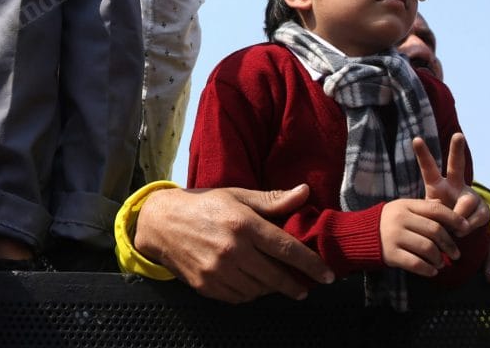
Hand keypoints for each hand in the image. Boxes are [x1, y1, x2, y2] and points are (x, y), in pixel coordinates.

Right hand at [133, 184, 333, 302]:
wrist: (161, 223)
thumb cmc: (204, 204)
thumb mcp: (237, 195)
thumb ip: (272, 200)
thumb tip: (305, 192)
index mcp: (243, 224)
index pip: (286, 249)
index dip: (311, 265)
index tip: (328, 276)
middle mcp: (232, 250)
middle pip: (276, 276)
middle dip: (296, 284)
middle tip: (306, 287)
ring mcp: (218, 271)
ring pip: (259, 290)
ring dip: (272, 288)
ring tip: (277, 281)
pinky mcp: (207, 286)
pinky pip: (239, 297)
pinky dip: (251, 293)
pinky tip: (253, 283)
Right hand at [379, 198, 468, 276]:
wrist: (359, 235)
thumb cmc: (387, 222)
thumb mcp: (402, 208)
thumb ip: (423, 208)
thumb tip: (447, 209)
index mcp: (406, 206)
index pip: (436, 210)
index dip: (454, 219)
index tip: (465, 229)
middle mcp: (400, 219)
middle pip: (434, 230)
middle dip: (449, 244)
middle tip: (455, 254)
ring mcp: (394, 237)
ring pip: (428, 248)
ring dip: (439, 258)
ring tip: (441, 263)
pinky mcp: (390, 254)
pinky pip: (415, 263)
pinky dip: (427, 269)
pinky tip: (431, 271)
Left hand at [415, 134, 489, 235]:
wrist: (457, 233)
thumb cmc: (438, 221)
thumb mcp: (431, 218)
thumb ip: (440, 216)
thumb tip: (458, 221)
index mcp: (436, 186)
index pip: (428, 169)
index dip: (423, 155)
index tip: (416, 139)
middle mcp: (454, 185)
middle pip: (456, 165)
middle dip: (457, 150)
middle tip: (458, 135)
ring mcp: (470, 195)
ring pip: (466, 202)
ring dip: (459, 218)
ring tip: (453, 228)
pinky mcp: (483, 208)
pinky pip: (476, 218)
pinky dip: (468, 228)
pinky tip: (462, 230)